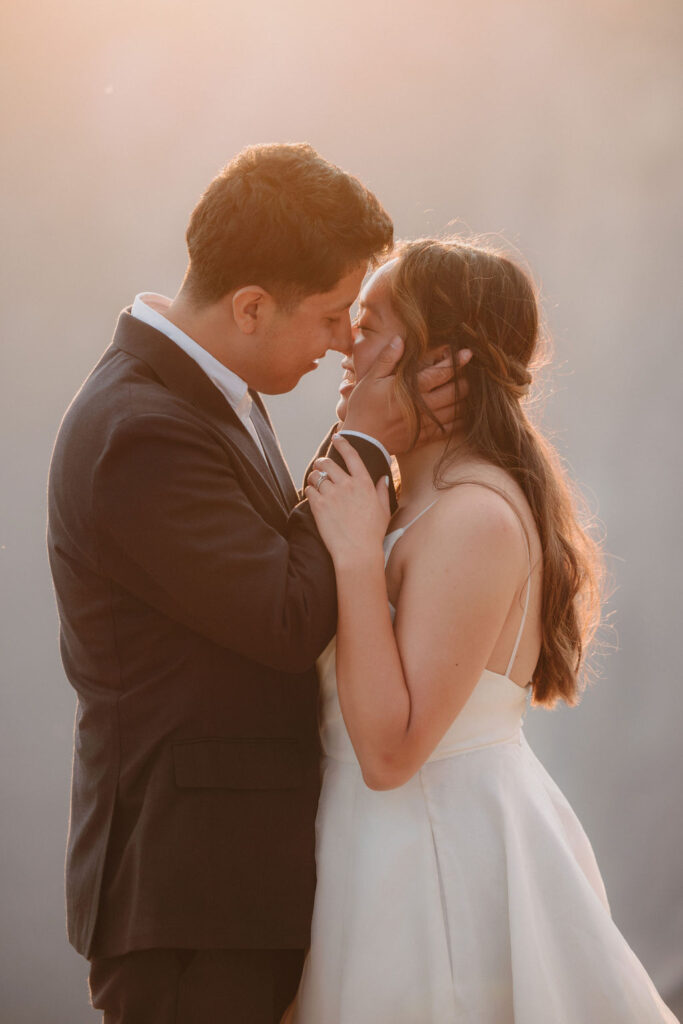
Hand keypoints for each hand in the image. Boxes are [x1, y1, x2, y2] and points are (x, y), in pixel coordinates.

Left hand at [305, 435, 390, 568]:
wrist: (358, 552)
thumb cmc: (372, 534)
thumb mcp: (383, 510)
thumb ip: (382, 491)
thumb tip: (382, 478)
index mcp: (364, 484)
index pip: (352, 456)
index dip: (343, 444)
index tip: (337, 438)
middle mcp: (347, 485)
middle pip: (328, 463)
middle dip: (321, 463)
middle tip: (319, 467)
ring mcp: (332, 495)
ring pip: (316, 476)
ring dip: (313, 478)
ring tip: (315, 483)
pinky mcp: (319, 506)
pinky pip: (309, 490)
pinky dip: (309, 491)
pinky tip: (313, 497)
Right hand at [343, 338, 470, 454]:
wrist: (361, 441)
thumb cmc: (363, 408)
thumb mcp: (371, 379)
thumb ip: (388, 359)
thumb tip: (399, 339)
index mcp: (412, 389)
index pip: (441, 373)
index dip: (456, 362)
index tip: (468, 354)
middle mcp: (423, 406)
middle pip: (454, 392)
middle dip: (464, 382)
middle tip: (466, 375)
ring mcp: (425, 424)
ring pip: (455, 410)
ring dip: (464, 401)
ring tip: (466, 393)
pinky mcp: (424, 438)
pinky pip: (449, 430)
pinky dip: (459, 422)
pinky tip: (462, 417)